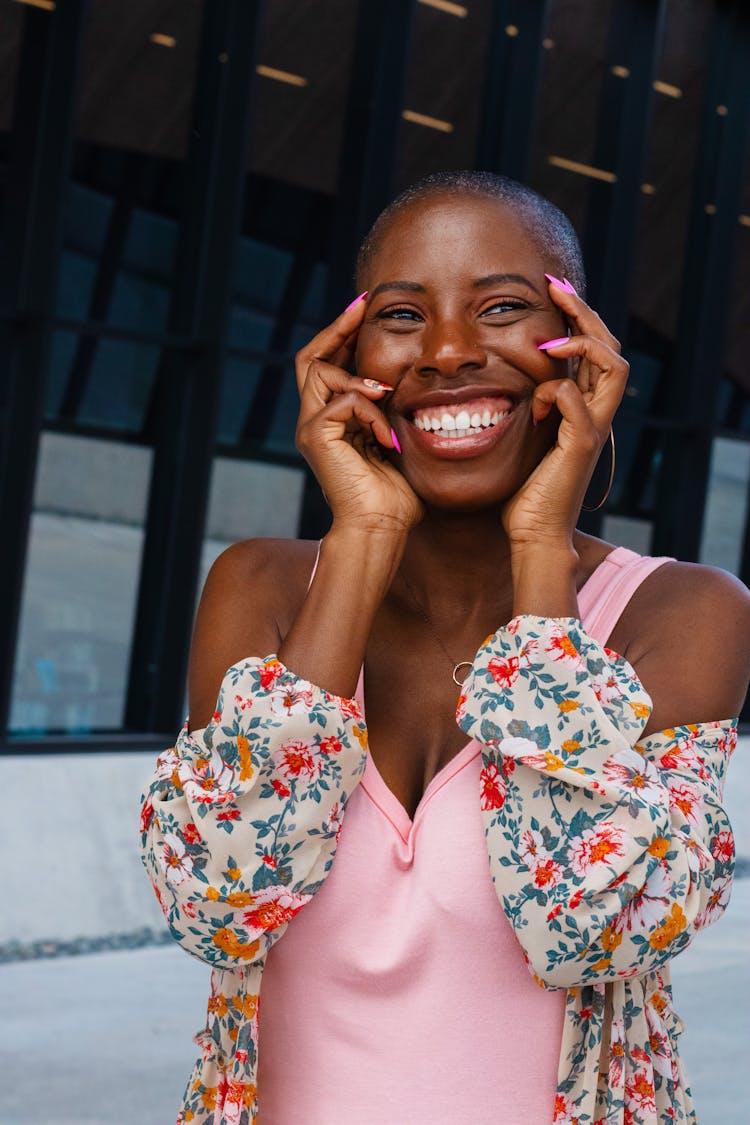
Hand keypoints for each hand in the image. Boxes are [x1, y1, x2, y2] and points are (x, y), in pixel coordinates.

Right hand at [295, 296, 422, 535]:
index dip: (345, 335)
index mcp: (333, 421)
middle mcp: (314, 421)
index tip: (367, 310)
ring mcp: (311, 428)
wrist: (381, 529)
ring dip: (359, 377)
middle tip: (363, 307)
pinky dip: (370, 411)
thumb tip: (410, 381)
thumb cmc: (397, 496)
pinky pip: (343, 401)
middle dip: (337, 328)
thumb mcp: (399, 441)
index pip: (329, 365)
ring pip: (319, 370)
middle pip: (310, 357)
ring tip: (388, 395)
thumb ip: (394, 412)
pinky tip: (387, 437)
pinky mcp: (315, 436)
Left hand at [501, 280, 628, 549]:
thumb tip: (512, 378)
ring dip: (583, 344)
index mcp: (586, 409)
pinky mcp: (580, 445)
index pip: (598, 349)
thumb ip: (531, 406)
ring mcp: (593, 429)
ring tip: (551, 342)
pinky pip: (575, 400)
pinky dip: (553, 392)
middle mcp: (597, 414)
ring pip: (613, 366)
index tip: (553, 290)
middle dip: (585, 313)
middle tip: (556, 289)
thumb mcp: (528, 437)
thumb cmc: (525, 491)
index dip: (580, 317)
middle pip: (613, 347)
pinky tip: (533, 405)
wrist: (533, 534)